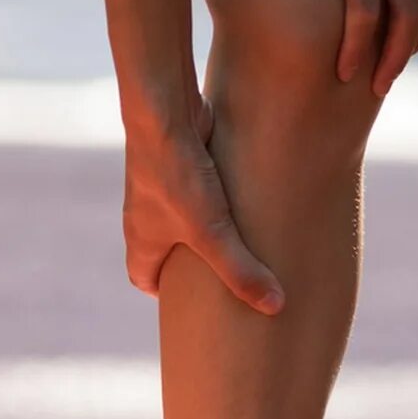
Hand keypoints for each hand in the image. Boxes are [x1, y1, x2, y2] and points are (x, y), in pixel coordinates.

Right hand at [123, 101, 282, 314]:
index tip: (191, 304)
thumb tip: (275, 306)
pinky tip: (246, 196)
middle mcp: (145, 214)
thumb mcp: (213, 234)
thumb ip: (242, 271)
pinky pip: (197, 185)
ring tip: (240, 237)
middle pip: (164, 248)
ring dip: (205, 227)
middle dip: (190, 264)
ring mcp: (161, 184)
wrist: (163, 112)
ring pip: (181, 216)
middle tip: (221, 276)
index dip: (166, 293)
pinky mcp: (181, 159)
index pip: (143, 277)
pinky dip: (216, 195)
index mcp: (142, 240)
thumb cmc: (176, 178)